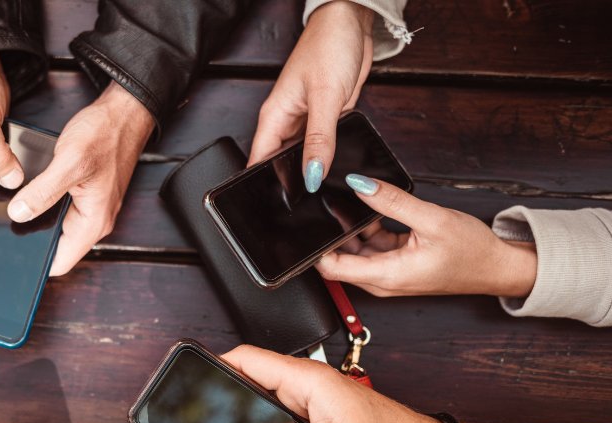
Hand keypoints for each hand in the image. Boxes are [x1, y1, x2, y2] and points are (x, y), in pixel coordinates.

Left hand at [7, 81, 154, 275]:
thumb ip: (42, 191)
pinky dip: (45, 203)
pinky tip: (31, 191)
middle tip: (7, 226)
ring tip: (17, 206)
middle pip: (56, 246)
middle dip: (32, 240)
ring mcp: (90, 208)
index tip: (13, 256)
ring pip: (57, 226)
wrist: (123, 114)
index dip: (36, 263)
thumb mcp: (69, 162)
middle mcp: (94, 220)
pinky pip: (60, 209)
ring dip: (38, 219)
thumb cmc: (106, 135)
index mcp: (93, 222)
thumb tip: (18, 213)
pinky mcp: (86, 195)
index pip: (60, 262)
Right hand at [248, 0, 373, 192]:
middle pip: (281, 164)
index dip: (263, 187)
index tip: (273, 211)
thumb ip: (319, 139)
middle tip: (304, 210)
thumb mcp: (325, 97)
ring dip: (313, 172)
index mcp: (274, 117)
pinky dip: (330, 159)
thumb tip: (311, 175)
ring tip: (324, 193)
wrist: (351, 23)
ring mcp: (308, 122)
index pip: (259, 162)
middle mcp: (288, 122)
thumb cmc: (329, 47)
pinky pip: (325, 147)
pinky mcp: (328, 120)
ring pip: (305, 158)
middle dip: (291, 185)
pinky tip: (338, 170)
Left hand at [314, 175, 537, 296]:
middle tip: (328, 203)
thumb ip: (392, 202)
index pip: (332, 269)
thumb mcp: (432, 219)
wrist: (496, 267)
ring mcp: (388, 273)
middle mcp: (382, 280)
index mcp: (387, 275)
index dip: (314, 248)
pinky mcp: (395, 264)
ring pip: (355, 250)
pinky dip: (368, 229)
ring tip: (351, 202)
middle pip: (339, 258)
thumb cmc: (472, 252)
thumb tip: (360, 184)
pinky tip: (372, 210)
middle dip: (331, 233)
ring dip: (351, 229)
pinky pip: (370, 246)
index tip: (307, 225)